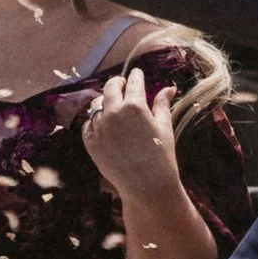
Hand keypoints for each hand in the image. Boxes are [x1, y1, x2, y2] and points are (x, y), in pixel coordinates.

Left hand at [80, 65, 180, 202]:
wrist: (146, 185)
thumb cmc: (161, 156)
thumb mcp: (164, 127)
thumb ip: (162, 104)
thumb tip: (168, 87)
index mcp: (134, 106)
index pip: (133, 83)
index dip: (136, 76)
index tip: (137, 73)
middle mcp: (112, 113)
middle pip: (110, 88)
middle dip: (117, 82)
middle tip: (122, 82)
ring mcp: (98, 126)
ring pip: (98, 104)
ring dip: (106, 101)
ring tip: (114, 102)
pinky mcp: (89, 140)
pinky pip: (89, 123)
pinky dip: (97, 120)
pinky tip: (105, 122)